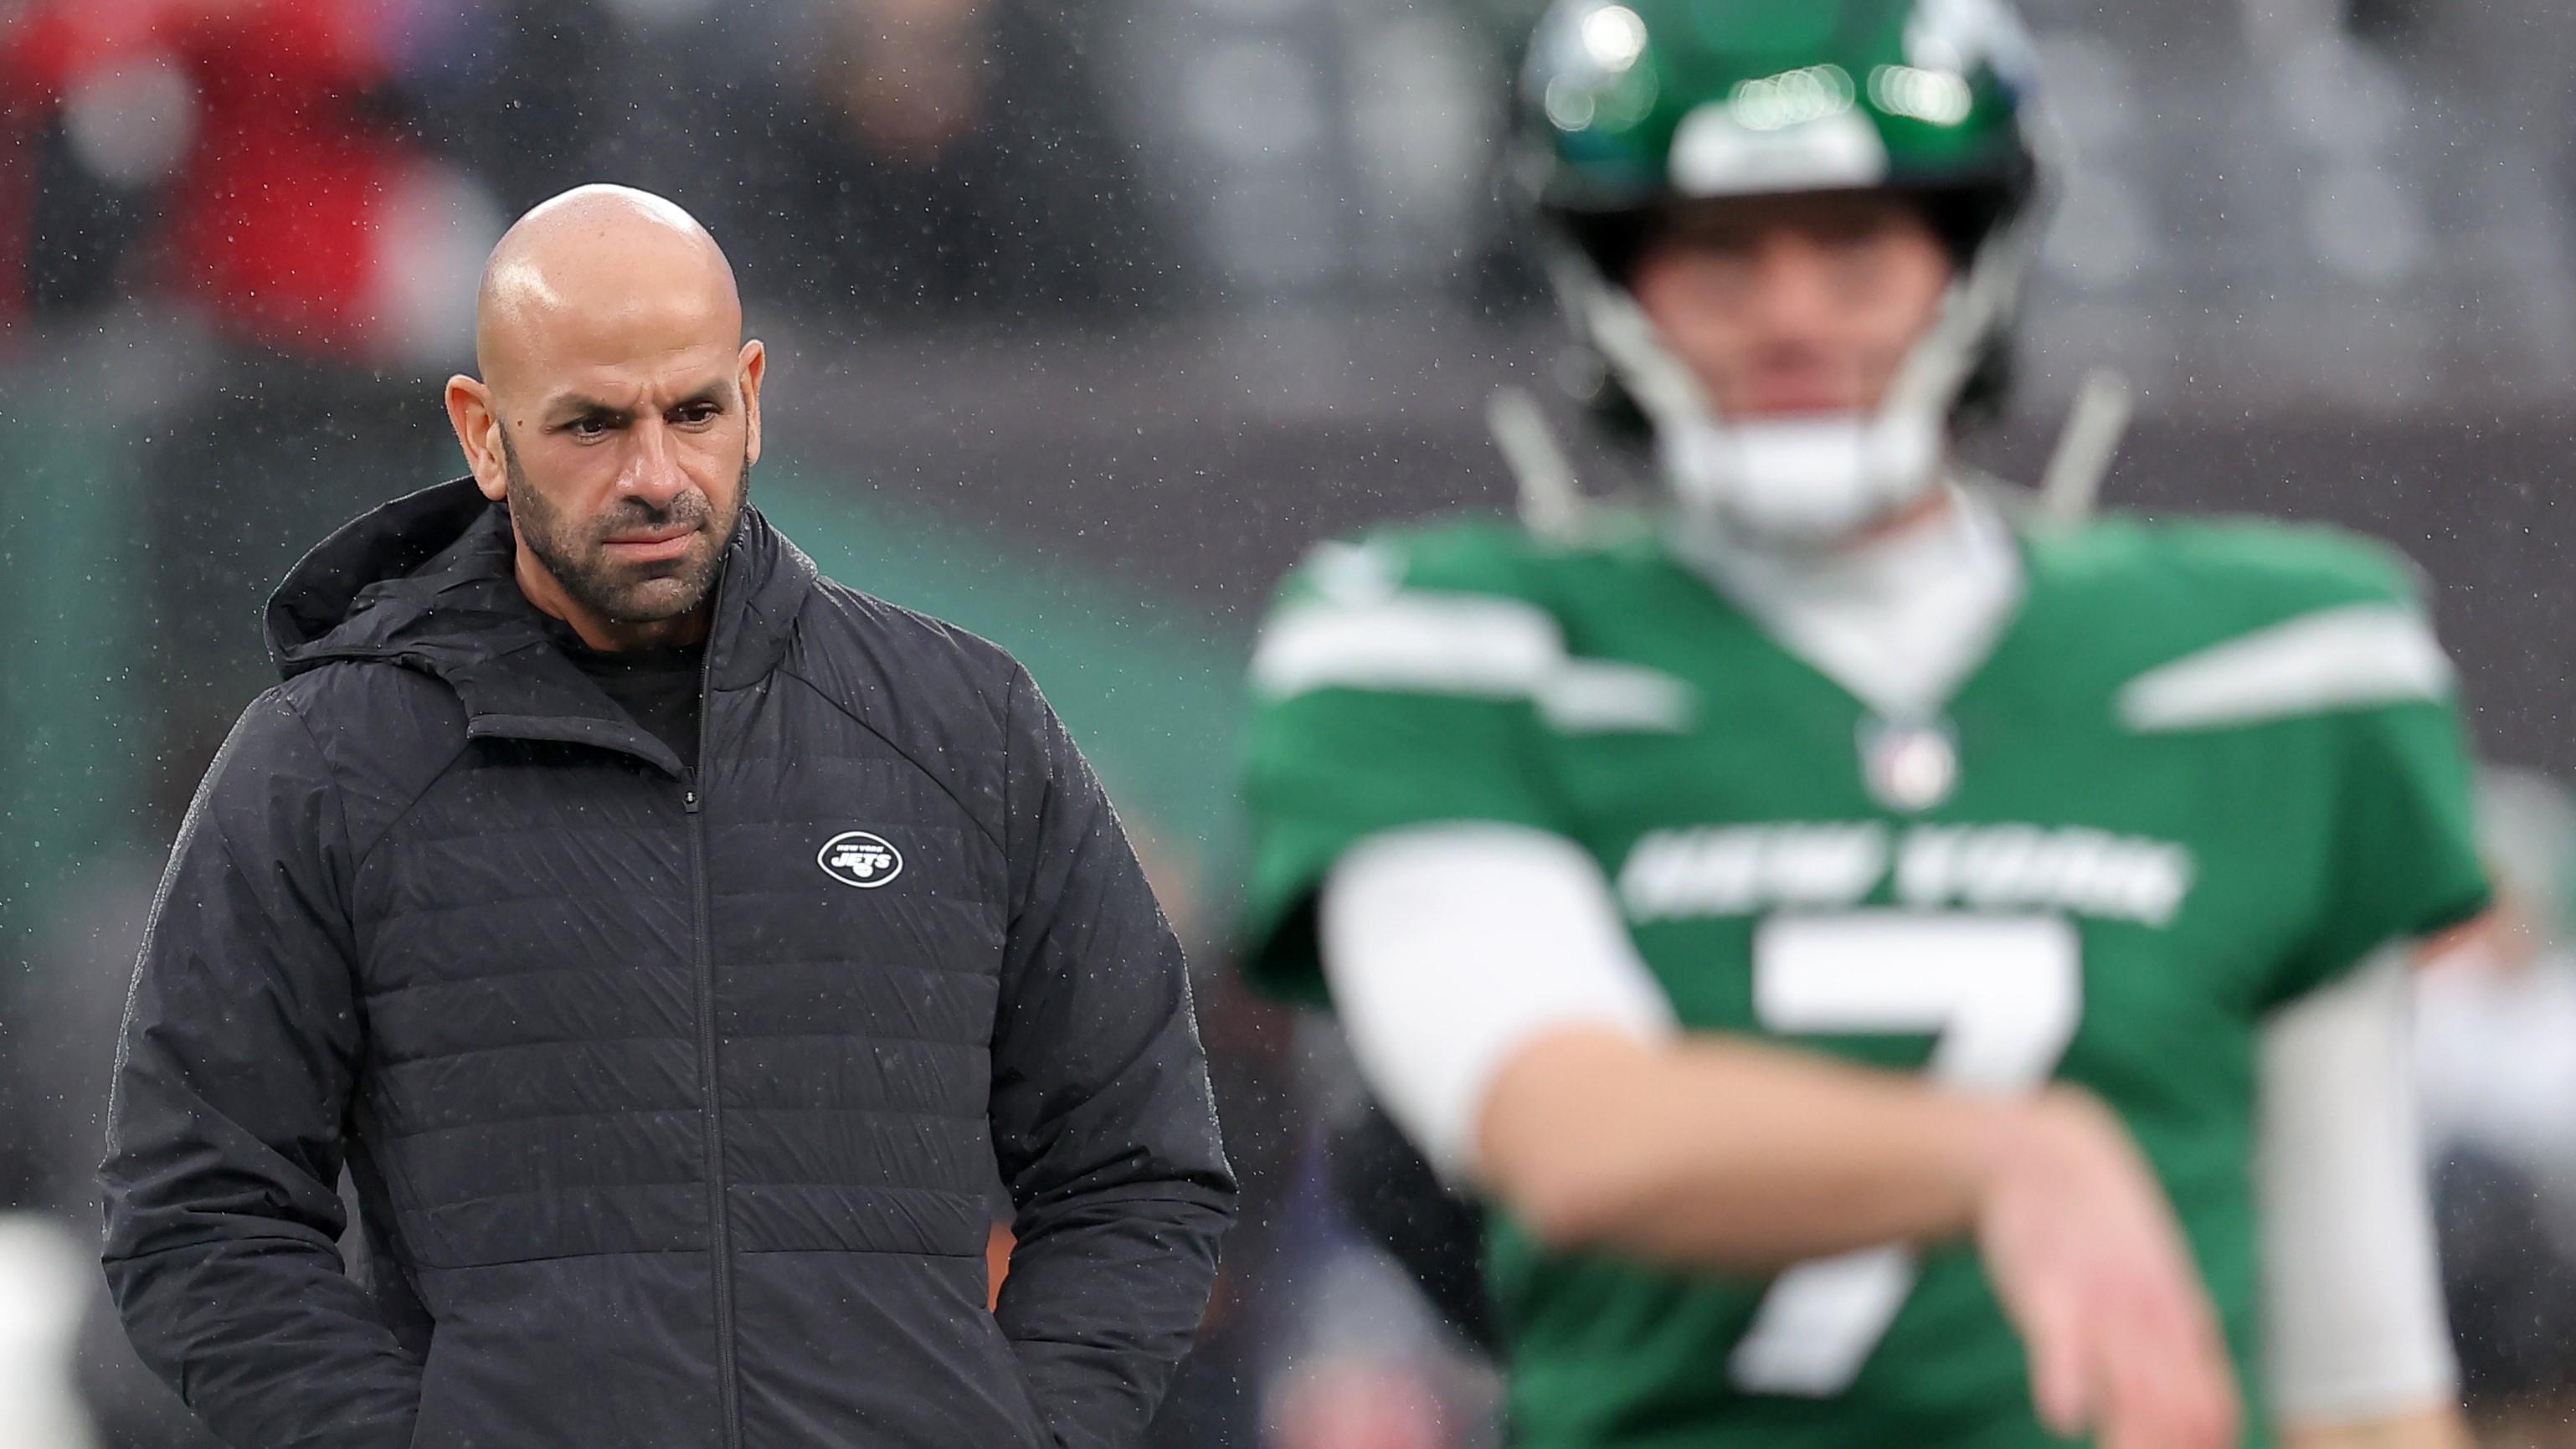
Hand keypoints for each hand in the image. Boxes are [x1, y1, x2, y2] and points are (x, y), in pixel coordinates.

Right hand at [1974, 1088, 2241, 1448]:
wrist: (2050, 1155)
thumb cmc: (2101, 1234)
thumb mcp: (2152, 1282)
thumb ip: (2176, 1349)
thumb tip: (2214, 1422)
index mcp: (2179, 1318)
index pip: (2210, 1396)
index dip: (2209, 1438)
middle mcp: (2148, 1315)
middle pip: (2171, 1398)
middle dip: (2172, 1442)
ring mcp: (2099, 1301)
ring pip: (2124, 1377)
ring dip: (2130, 1430)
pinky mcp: (2045, 1287)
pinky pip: (2057, 1337)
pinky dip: (2063, 1377)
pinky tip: (2064, 1414)